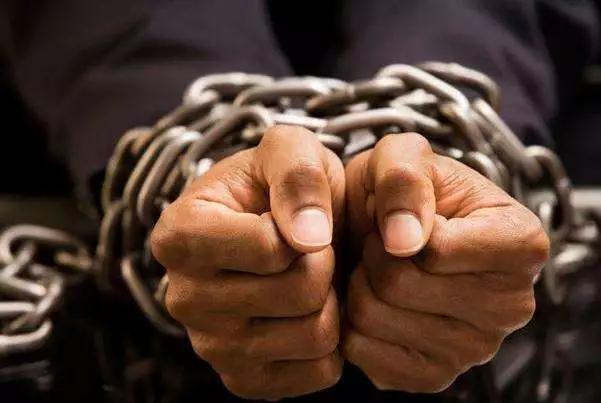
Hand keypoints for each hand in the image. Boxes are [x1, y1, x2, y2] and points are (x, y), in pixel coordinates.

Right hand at [151, 126, 345, 399]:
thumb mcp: (288, 150)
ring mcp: (210, 346)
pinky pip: (317, 372)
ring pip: (313, 336)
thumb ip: (296, 173)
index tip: (293, 219)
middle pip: (298, 293)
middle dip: (324, 265)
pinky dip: (331, 343)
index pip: (270, 248)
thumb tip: (308, 238)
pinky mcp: (242, 378)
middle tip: (311, 251)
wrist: (276, 230)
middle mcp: (182, 297)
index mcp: (180, 234)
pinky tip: (310, 311)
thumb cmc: (277, 188)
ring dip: (331, 302)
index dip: (304, 229)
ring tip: (310, 277)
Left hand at [342, 133, 549, 392]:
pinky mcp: (434, 374)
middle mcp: (511, 305)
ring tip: (379, 269)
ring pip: (374, 318)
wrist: (392, 231)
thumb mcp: (402, 156)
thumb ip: (404, 177)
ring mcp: (475, 348)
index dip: (399, 226)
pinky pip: (364, 351)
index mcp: (520, 242)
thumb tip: (405, 242)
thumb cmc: (403, 194)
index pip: (435, 249)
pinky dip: (353, 322)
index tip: (404, 217)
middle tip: (383, 244)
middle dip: (373, 256)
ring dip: (360, 285)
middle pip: (399, 286)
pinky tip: (375, 300)